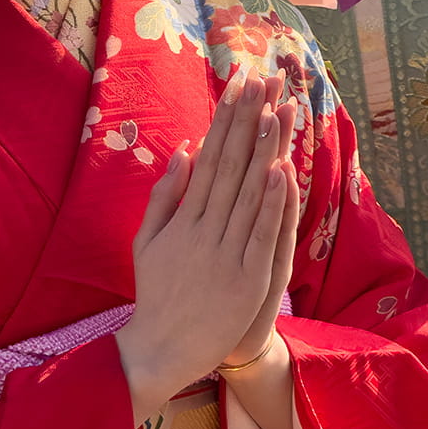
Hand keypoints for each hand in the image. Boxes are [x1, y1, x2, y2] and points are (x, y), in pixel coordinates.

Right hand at [116, 69, 299, 423]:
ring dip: (264, 147)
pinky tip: (280, 169)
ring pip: (248, 191)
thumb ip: (164, 194)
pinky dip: (271, 201)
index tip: (238, 83)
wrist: (162, 350)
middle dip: (248, 118)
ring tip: (278, 108)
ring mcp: (225, 252)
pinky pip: (261, 232)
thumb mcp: (147, 240)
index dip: (225, 118)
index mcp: (181, 217)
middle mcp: (202, 228)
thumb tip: (183, 149)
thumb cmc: (157, 293)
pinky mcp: (247, 278)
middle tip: (263, 78)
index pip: (208, 156)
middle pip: (230, 163)